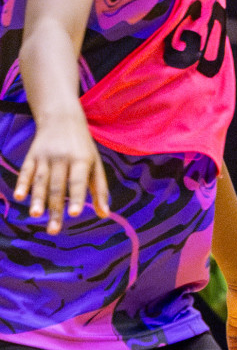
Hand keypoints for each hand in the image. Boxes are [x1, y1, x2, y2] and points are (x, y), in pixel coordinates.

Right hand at [14, 113, 109, 233]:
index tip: (74, 214)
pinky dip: (22, 183)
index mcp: (82, 160)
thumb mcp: (96, 165)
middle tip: (53, 230)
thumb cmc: (83, 148)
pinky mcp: (32, 155)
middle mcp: (63, 158)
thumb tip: (105, 214)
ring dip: (37, 198)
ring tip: (35, 215)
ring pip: (40, 180)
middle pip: (58, 186)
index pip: (78, 182)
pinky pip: (26, 171)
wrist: (62, 119)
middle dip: (55, 209)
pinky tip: (19, 196)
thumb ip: (99, 189)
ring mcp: (45, 156)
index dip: (76, 198)